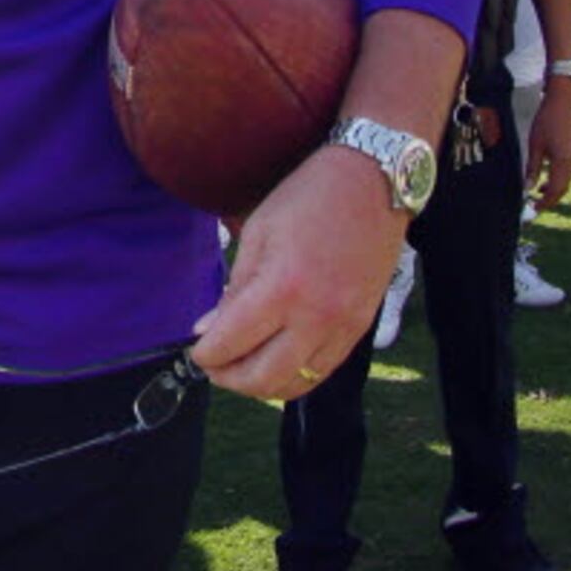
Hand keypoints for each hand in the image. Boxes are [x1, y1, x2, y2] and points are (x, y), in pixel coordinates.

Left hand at [190, 147, 407, 398]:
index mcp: (283, 287)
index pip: (232, 343)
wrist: (374, 184)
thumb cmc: (309, 198)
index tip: (195, 351)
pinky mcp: (360, 329)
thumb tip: (208, 330)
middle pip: (263, 377)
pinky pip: (323, 371)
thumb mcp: (258, 233)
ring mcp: (343, 327)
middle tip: (214, 366)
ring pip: (296, 383)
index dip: (206, 355)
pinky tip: (276, 362)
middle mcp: (316, 317)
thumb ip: (234, 288)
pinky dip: (294, 376)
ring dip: (262, 385)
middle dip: (229, 379)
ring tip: (241, 367)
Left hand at [528, 91, 570, 209]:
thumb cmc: (546, 121)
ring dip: (553, 190)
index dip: (545, 202)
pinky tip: (545, 178)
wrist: (563, 101)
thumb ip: (532, 168)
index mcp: (563, 162)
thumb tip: (528, 187)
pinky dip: (557, 179)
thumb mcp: (535, 145)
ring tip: (538, 194)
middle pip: (563, 188)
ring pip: (566, 181)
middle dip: (550, 199)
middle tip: (535, 206)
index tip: (533, 209)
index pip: (556, 190)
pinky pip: (567, 172)